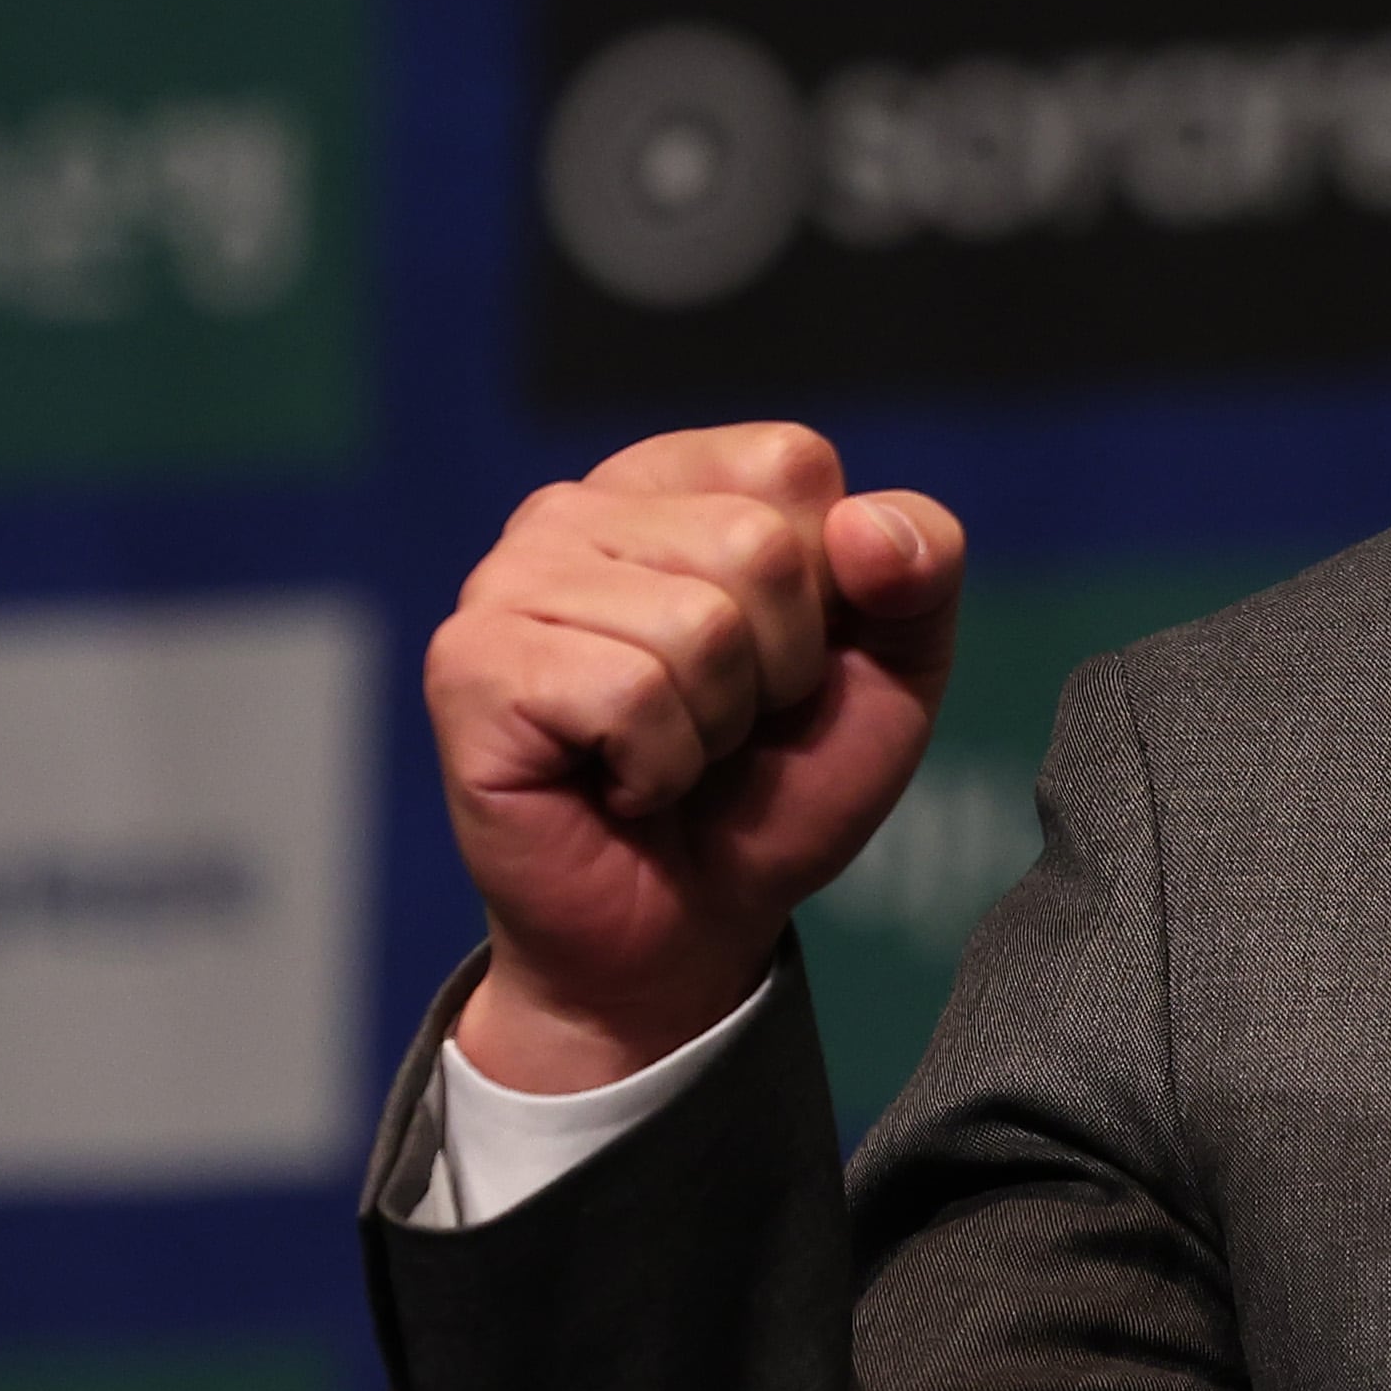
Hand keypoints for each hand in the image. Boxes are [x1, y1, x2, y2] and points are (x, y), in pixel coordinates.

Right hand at [423, 423, 963, 1093]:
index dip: (832, 584)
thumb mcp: (894, 668)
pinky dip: (660, 765)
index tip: (787, 656)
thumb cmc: (779, 787)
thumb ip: (920, 567)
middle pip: (755, 543)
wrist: (690, 927)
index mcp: (671, 480)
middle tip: (727, 725)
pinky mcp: (470, 666)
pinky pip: (630, 692)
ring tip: (672, 755)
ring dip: (716, 724)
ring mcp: (507, 582)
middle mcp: (574, 509)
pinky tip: (622, 784)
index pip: (791, 463)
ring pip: (697, 622)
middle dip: (780, 667)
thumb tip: (863, 523)